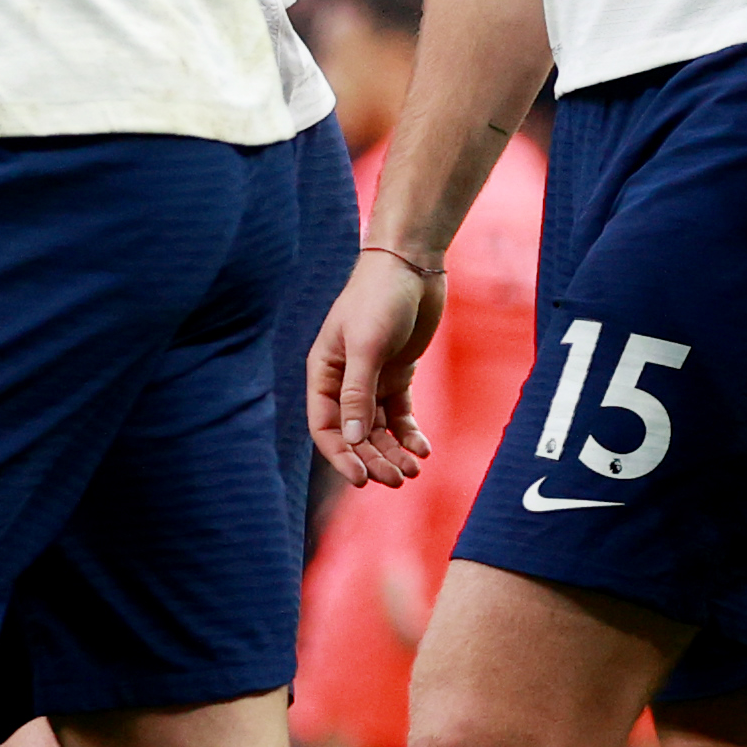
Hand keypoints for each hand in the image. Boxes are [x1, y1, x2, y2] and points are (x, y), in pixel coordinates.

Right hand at [308, 249, 444, 486]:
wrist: (412, 266)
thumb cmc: (379, 298)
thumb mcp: (366, 346)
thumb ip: (358, 393)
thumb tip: (353, 439)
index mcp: (323, 373)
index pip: (326, 427)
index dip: (341, 456)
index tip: (361, 479)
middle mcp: (344, 381)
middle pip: (355, 434)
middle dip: (374, 459)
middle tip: (398, 480)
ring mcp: (372, 380)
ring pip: (379, 429)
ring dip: (393, 452)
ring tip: (414, 472)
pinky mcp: (398, 375)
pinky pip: (400, 414)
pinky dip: (410, 434)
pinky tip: (423, 449)